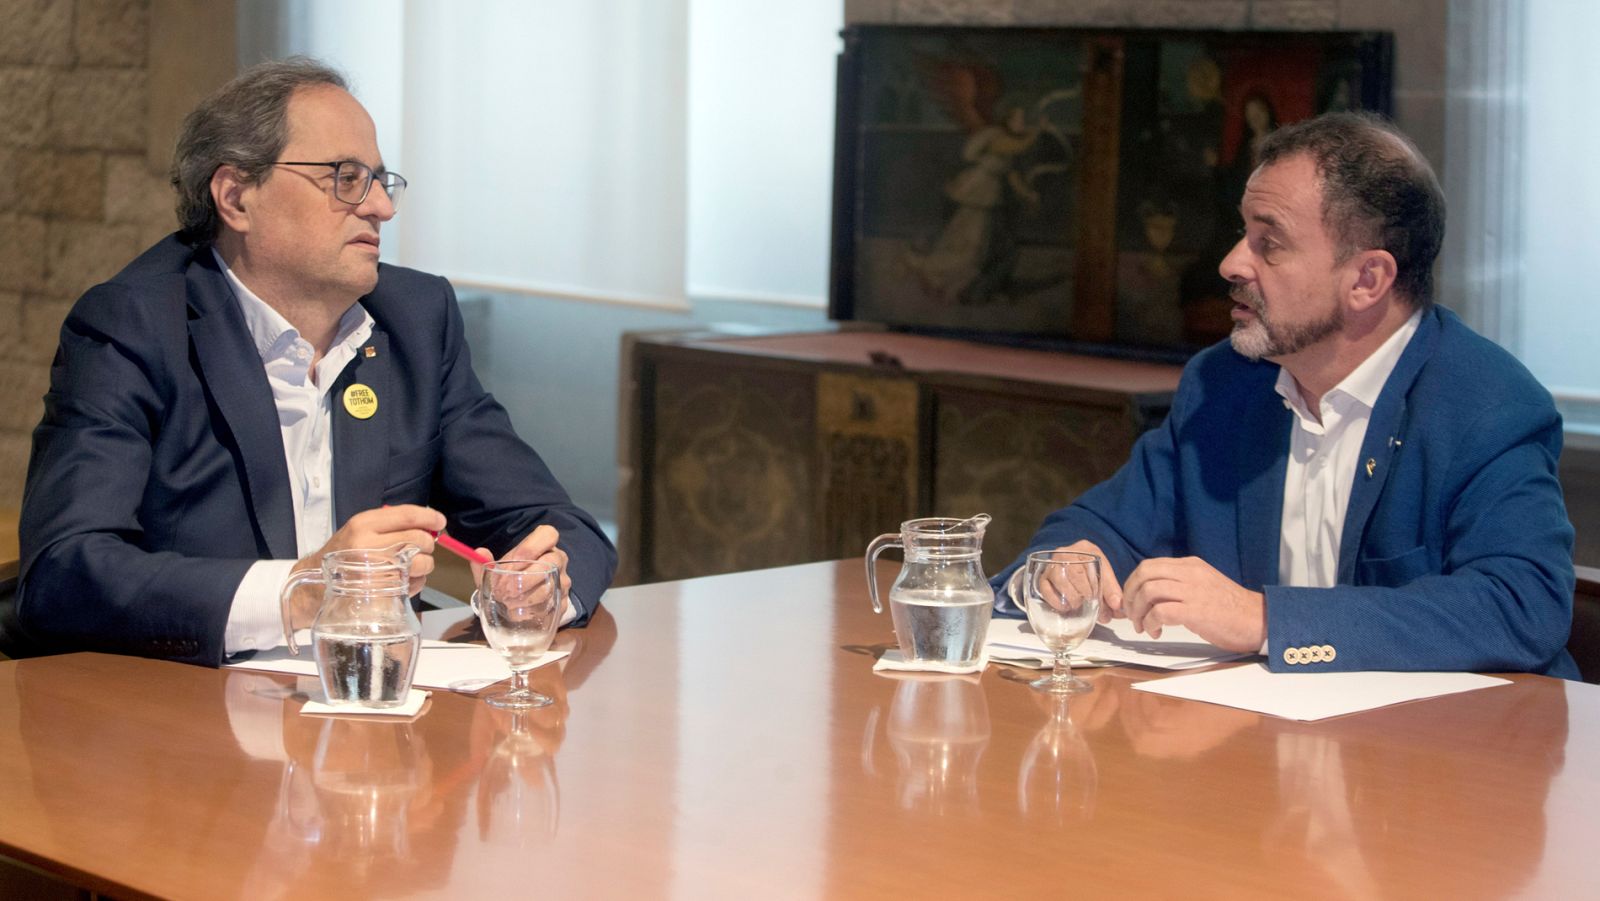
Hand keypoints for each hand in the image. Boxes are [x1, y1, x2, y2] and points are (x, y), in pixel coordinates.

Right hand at [286, 505, 444, 630]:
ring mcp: (375, 571)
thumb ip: (390, 524)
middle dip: (428, 544)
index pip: (407, 515)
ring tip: (410, 567)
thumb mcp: (359, 530)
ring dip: (424, 565)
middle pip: (419, 539)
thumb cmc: (343, 554)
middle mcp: (368, 545)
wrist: (315, 585)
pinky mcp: (381, 593)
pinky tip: (403, 582)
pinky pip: (415, 584)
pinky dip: (417, 583)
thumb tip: (430, 524)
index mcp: (363, 524)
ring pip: (422, 563)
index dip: (429, 517)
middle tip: (421, 548)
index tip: (440, 522)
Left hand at [472, 525, 572, 621]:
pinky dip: (528, 612)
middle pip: (550, 563)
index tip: (513, 561)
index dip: (531, 547)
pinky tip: (515, 613)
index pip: (548, 535)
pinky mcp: (563, 603)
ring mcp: (562, 582)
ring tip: (505, 602)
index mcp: (544, 545)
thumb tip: (479, 553)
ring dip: (523, 597)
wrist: (524, 598)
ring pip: (548, 588)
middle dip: (523, 578)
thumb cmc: (511, 577)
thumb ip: (486, 562)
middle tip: (503, 589)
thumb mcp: (498, 569)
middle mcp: (557, 560)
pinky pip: (549, 607)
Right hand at [1012, 540, 1125, 622]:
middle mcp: (1066, 552)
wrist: (1072, 566)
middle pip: (1076, 572)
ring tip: (1079, 604)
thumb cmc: (1090, 571)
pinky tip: (1066, 607)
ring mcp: (1051, 564)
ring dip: (1072, 596)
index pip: (1095, 564)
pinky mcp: (1042, 577)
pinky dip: (1056, 601)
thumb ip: (1112, 592)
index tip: (1112, 603)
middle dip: (1087, 592)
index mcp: (1085, 548)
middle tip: (1093, 604)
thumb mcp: (1104, 575)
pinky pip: (1045, 589)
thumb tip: (1118, 609)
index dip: (1104, 586)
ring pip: (1060, 579)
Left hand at [1119, 556, 1264, 651]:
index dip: (1132, 584)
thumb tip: (1150, 594)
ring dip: (1138, 611)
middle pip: (1144, 574)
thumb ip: (1179, 583)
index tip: (1131, 601)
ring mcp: (1193, 591)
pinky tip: (1155, 631)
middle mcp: (1190, 573)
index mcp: (1190, 565)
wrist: (1258, 620)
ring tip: (1142, 626)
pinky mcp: (1196, 611)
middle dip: (1130, 596)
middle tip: (1131, 614)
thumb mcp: (1203, 584)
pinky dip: (1151, 622)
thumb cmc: (1231, 609)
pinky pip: (1160, 612)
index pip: (1149, 566)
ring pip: (1148, 591)